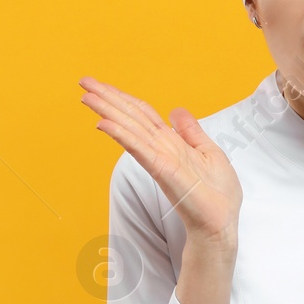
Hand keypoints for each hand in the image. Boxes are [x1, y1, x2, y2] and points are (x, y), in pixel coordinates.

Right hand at [80, 77, 242, 244]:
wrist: (220, 222)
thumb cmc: (216, 194)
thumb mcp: (208, 152)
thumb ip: (191, 131)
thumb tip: (176, 110)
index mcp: (170, 142)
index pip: (141, 113)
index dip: (122, 97)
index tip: (101, 85)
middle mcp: (159, 148)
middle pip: (130, 116)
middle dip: (107, 98)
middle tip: (83, 81)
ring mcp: (158, 158)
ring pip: (129, 128)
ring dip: (107, 110)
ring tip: (86, 96)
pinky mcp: (162, 169)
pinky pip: (139, 148)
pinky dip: (121, 135)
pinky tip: (104, 123)